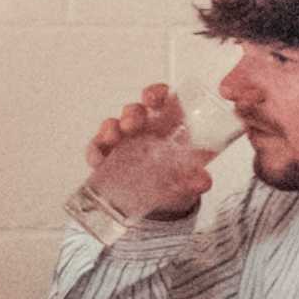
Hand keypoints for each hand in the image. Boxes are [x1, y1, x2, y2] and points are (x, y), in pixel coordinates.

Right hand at [84, 84, 222, 223]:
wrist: (161, 205)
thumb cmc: (178, 178)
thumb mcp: (191, 179)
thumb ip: (197, 179)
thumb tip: (203, 181)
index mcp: (167, 125)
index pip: (161, 100)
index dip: (156, 93)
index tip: (153, 98)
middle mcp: (144, 129)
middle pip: (135, 110)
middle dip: (132, 113)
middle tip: (132, 123)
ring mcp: (124, 141)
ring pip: (114, 125)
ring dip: (111, 127)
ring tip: (113, 137)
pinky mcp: (107, 157)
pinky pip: (97, 149)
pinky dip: (95, 151)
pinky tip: (98, 159)